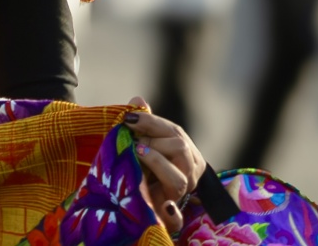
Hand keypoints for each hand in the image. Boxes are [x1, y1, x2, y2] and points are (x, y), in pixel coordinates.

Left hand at [123, 96, 204, 236]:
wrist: (148, 203)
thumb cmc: (148, 167)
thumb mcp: (147, 144)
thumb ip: (144, 125)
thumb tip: (137, 99)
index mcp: (186, 152)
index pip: (174, 131)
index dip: (150, 122)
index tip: (128, 118)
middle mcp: (189, 172)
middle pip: (180, 149)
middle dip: (152, 141)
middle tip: (132, 141)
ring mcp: (182, 195)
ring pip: (178, 179)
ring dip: (157, 162)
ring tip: (138, 154)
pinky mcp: (171, 216)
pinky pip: (176, 218)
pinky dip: (172, 214)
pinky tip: (165, 206)